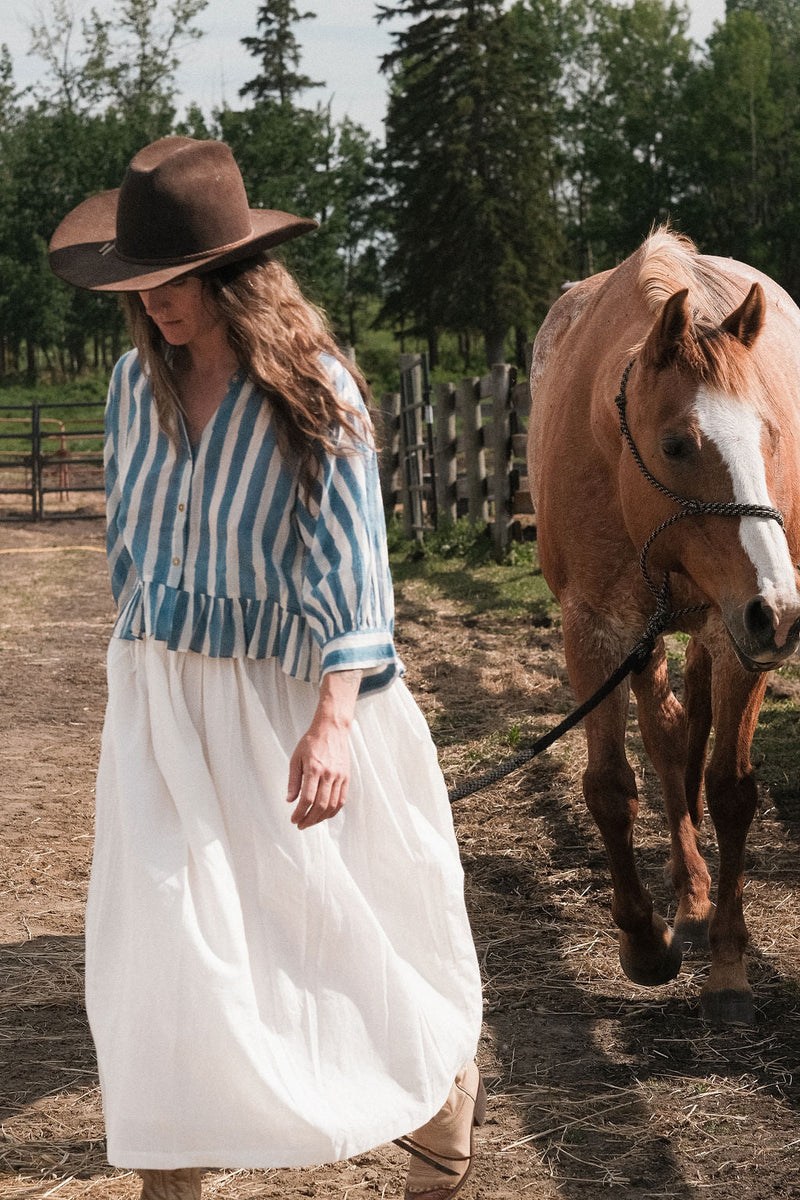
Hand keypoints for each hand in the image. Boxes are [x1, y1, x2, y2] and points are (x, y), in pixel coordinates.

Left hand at [286, 669, 361, 830]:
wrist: (332, 729)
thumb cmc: (312, 741)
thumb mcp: (296, 758)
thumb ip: (293, 781)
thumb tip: (290, 800)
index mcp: (314, 769)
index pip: (308, 798)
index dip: (300, 813)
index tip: (294, 819)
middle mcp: (329, 774)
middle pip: (321, 806)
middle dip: (309, 819)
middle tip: (300, 825)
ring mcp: (340, 776)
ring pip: (332, 805)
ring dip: (321, 818)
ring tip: (311, 821)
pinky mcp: (346, 777)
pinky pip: (342, 800)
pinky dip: (333, 811)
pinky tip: (325, 815)